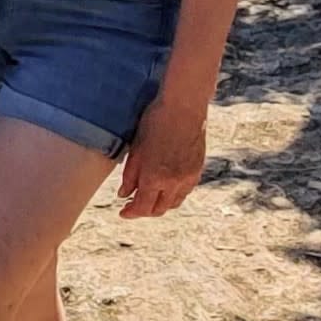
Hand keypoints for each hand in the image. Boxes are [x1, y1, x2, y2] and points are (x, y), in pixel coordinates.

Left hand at [117, 84, 208, 218]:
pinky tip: (166, 187)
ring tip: (149, 197)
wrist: (184, 107)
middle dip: (145, 211)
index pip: (142, 207)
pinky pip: (185, 191)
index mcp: (155, 177)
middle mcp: (174, 182)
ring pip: (174, 203)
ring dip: (160, 204)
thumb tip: (123, 194)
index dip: (131, 213)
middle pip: (159, 209)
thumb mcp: (136, 148)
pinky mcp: (198, 170)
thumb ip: (130, 175)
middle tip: (133, 205)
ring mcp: (188, 177)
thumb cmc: (155, 122)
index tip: (123, 212)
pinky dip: (174, 195)